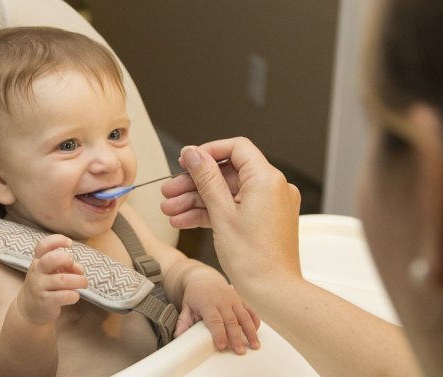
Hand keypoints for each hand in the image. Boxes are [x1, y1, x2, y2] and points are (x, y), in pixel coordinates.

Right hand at [16, 234, 87, 324]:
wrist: (29, 309)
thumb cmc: (45, 285)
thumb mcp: (51, 272)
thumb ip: (65, 266)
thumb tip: (79, 269)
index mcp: (38, 261)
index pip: (43, 245)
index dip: (57, 240)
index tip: (69, 243)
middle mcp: (37, 271)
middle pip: (52, 259)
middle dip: (68, 260)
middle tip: (73, 266)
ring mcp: (39, 287)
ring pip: (63, 280)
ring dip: (79, 281)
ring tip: (83, 283)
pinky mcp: (45, 302)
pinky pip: (65, 296)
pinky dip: (74, 295)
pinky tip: (74, 296)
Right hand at [160, 138, 301, 292]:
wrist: (273, 293)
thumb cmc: (254, 259)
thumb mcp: (221, 213)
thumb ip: (206, 178)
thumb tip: (193, 154)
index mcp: (267, 179)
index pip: (236, 149)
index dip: (208, 152)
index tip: (186, 161)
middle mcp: (273, 188)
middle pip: (227, 173)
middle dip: (194, 183)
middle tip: (169, 192)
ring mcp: (269, 206)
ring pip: (227, 193)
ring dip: (197, 201)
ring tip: (171, 211)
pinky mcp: (264, 221)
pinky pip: (234, 208)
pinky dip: (211, 213)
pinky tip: (185, 221)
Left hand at [175, 267, 260, 353]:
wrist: (203, 277)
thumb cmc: (194, 295)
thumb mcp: (186, 306)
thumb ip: (183, 322)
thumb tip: (178, 337)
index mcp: (207, 303)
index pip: (214, 320)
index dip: (219, 333)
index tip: (222, 346)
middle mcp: (222, 300)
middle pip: (231, 320)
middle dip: (236, 337)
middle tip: (240, 351)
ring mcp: (233, 299)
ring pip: (244, 316)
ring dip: (250, 331)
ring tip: (255, 346)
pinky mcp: (240, 299)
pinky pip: (250, 310)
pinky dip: (255, 321)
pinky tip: (256, 333)